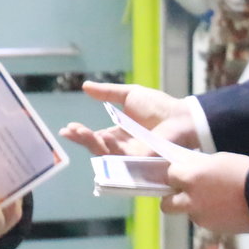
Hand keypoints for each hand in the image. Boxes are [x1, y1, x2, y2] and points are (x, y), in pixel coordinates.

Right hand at [59, 81, 196, 155]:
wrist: (181, 116)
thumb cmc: (159, 106)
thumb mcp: (129, 95)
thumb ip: (108, 93)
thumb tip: (85, 86)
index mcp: (119, 133)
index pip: (96, 136)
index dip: (81, 133)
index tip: (68, 127)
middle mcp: (122, 147)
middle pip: (96, 147)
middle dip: (81, 139)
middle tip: (70, 130)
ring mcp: (130, 156)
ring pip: (104, 155)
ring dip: (90, 144)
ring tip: (79, 132)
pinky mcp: (139, 161)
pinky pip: (121, 159)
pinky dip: (109, 149)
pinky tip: (101, 137)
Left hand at [161, 151, 248, 233]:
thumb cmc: (243, 171)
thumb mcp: (217, 161)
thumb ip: (198, 169)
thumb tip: (191, 174)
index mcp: (190, 178)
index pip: (170, 175)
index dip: (177, 173)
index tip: (184, 171)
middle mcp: (191, 200)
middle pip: (166, 204)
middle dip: (172, 198)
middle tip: (185, 191)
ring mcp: (201, 217)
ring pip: (188, 213)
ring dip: (194, 206)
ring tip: (213, 199)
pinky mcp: (214, 229)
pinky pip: (205, 220)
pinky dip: (210, 215)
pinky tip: (225, 208)